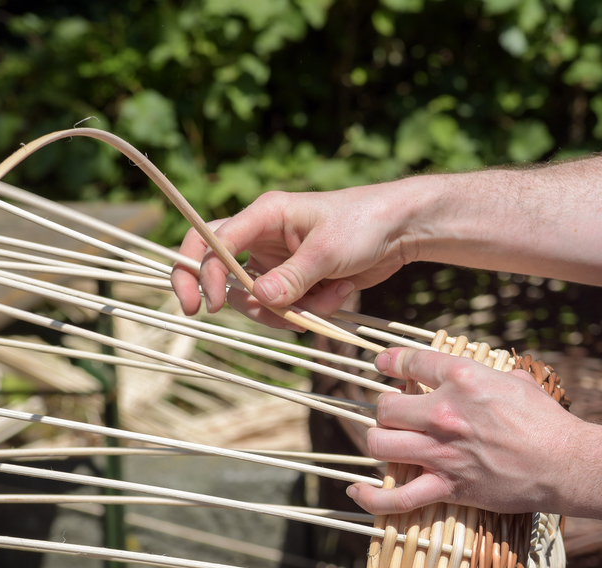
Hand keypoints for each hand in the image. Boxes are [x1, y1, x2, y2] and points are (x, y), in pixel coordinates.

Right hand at [170, 183, 423, 327]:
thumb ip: (292, 277)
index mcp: (264, 216)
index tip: (208, 305)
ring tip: (327, 300)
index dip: (201, 273)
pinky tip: (340, 293)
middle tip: (276, 317)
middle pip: (227, 276)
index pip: (213, 242)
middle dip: (249, 303)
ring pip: (259, 301)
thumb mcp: (328, 249)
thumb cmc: (364, 223)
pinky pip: (288, 308)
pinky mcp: (297, 282)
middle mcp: (264, 238)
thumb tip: (259, 299)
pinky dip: (311, 310)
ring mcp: (279, 263)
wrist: (401, 231)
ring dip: (290, 311)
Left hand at [348, 347, 587, 515]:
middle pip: (386, 406)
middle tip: (396, 412)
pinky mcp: (447, 486)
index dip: (391, 361)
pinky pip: (396, 498)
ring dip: (379, 440)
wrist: (565, 463)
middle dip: (387, 408)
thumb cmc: (546, 420)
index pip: (410, 362)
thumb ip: (487, 374)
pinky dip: (371, 498)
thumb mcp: (516, 381)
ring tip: (388, 440)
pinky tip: (355, 492)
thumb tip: (477, 373)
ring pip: (380, 443)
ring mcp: (441, 452)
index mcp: (462, 379)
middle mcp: (444, 412)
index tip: (383, 364)